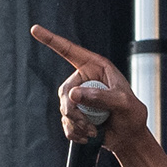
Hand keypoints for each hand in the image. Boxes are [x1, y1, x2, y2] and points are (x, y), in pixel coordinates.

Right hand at [28, 24, 146, 147]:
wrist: (130, 137)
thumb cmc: (132, 115)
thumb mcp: (123, 103)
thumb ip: (100, 97)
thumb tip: (73, 94)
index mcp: (96, 67)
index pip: (70, 51)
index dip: (51, 40)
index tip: (35, 29)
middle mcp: (84, 80)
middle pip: (64, 90)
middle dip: (72, 110)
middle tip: (86, 123)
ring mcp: (79, 98)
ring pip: (63, 109)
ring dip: (76, 123)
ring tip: (93, 131)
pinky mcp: (75, 114)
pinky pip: (65, 123)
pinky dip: (74, 132)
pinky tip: (88, 136)